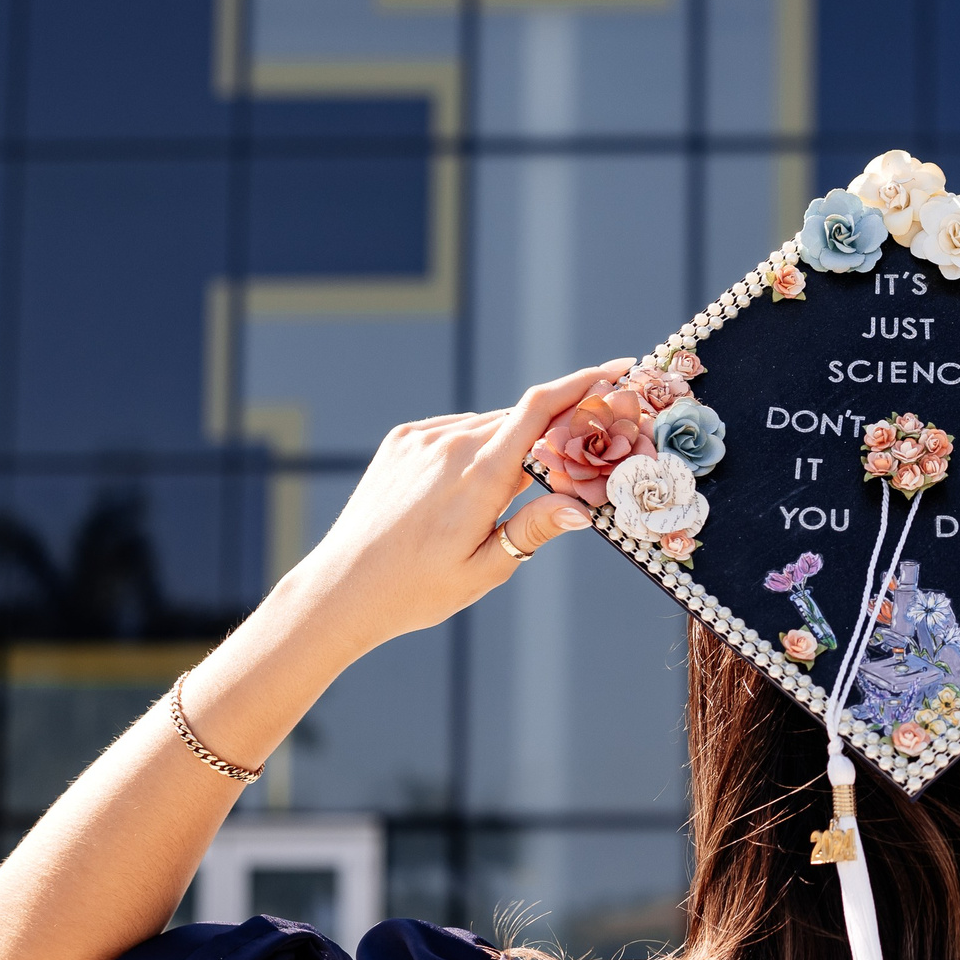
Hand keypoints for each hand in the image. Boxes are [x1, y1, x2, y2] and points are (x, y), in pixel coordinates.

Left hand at [287, 360, 630, 656]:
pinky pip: (455, 430)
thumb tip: (581, 506)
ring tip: (517, 485)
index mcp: (479, 476)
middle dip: (558, 424)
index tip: (617, 369)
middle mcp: (451, 444)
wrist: (342, 588)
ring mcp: (422, 438)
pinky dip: (476, 445)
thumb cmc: (416, 589)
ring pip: (488, 425)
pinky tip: (471, 484)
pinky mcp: (401, 440)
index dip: (583, 383)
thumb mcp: (484, 570)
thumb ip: (533, 531)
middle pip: (521, 418)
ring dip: (513, 442)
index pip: (540, 410)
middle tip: (584, 446)